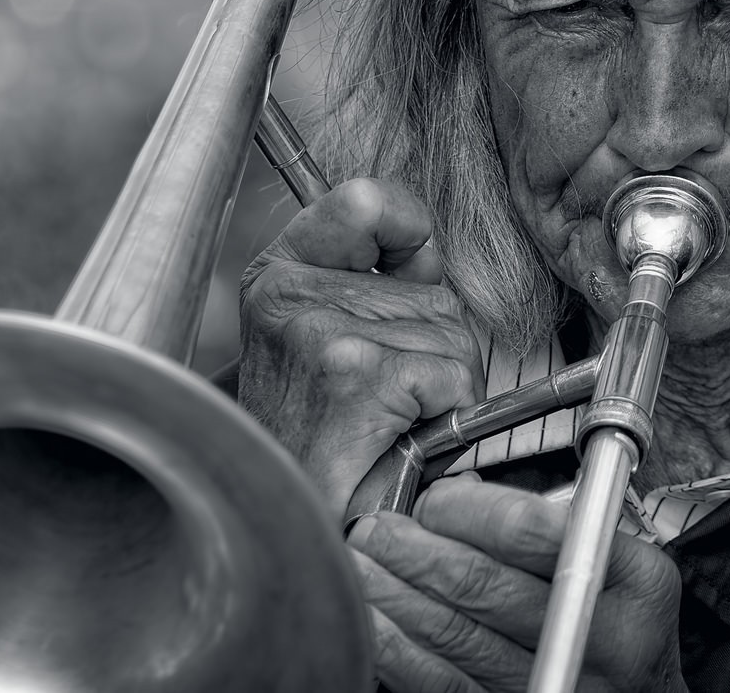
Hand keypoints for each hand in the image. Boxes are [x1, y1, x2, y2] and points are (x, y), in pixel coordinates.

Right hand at [238, 178, 484, 514]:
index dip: (407, 225)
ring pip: (450, 339)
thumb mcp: (325, 340)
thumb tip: (428, 246)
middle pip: (433, 294)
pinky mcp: (357, 376)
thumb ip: (377, 281)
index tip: (414, 257)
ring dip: (440, 390)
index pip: (364, 202)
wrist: (287, 526)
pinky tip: (396, 441)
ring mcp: (323, 334)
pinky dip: (444, 416)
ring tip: (385, 426)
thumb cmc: (311, 444)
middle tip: (384, 404)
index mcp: (277, 276)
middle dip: (434, 351)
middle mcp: (292, 296)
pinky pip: (452, 378)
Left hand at [350, 477, 686, 692]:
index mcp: (637, 582)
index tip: (432, 499)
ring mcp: (563, 686)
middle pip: (489, 587)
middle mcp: (608, 642)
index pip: (534, 532)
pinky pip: (447, 687)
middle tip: (374, 529)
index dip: (468, 511)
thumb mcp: (620, 560)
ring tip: (358, 566)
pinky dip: (401, 654)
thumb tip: (455, 491)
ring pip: (460, 640)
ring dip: (397, 597)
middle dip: (417, 552)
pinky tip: (373, 626)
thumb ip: (555, 525)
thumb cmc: (621, 619)